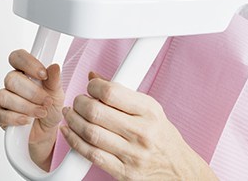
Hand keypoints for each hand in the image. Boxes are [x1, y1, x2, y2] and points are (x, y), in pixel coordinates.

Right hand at [0, 49, 64, 170]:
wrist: (47, 130)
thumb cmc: (50, 107)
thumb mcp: (57, 93)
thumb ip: (55, 79)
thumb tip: (54, 66)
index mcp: (26, 71)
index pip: (18, 57)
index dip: (28, 63)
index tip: (43, 74)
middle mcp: (13, 83)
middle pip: (11, 78)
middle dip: (32, 92)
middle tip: (46, 101)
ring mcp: (4, 99)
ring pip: (4, 96)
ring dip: (26, 106)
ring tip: (41, 112)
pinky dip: (14, 118)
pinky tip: (26, 120)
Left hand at [61, 73, 217, 179]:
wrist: (177, 170)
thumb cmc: (162, 136)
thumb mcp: (151, 108)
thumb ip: (122, 93)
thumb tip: (95, 77)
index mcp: (148, 111)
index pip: (112, 93)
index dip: (95, 86)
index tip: (90, 86)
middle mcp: (141, 132)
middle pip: (97, 112)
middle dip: (80, 103)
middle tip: (78, 100)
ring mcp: (131, 154)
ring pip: (91, 133)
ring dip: (73, 121)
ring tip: (70, 113)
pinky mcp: (122, 172)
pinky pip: (91, 155)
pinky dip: (75, 142)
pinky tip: (69, 132)